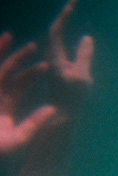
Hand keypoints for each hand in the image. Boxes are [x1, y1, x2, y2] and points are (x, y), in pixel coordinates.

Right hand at [0, 35, 56, 154]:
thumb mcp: (20, 138)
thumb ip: (35, 123)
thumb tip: (54, 109)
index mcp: (7, 106)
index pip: (20, 87)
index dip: (31, 75)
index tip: (45, 65)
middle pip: (8, 72)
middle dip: (20, 59)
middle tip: (35, 46)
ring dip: (3, 52)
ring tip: (12, 36)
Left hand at [47, 0, 93, 108]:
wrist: (62, 118)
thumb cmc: (72, 100)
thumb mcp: (82, 77)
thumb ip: (84, 56)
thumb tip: (87, 38)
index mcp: (55, 56)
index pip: (57, 29)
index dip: (65, 14)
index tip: (74, 1)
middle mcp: (51, 57)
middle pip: (56, 31)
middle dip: (65, 16)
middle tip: (74, 2)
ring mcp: (55, 64)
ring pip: (59, 40)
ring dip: (66, 25)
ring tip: (74, 13)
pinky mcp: (59, 71)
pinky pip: (64, 49)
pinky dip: (70, 40)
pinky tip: (79, 41)